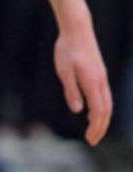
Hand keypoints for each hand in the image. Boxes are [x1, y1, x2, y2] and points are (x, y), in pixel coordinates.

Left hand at [54, 22, 111, 144]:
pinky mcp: (100, 74)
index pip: (99, 111)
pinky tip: (94, 112)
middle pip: (106, 111)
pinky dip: (102, 108)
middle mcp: (101, 82)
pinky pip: (104, 96)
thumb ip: (71, 90)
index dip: (95, 127)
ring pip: (107, 104)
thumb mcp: (64, 71)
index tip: (89, 139)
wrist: (78, 30)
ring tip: (94, 131)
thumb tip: (78, 110)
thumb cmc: (67, 49)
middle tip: (92, 141)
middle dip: (100, 128)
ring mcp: (102, 78)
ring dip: (102, 119)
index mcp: (92, 83)